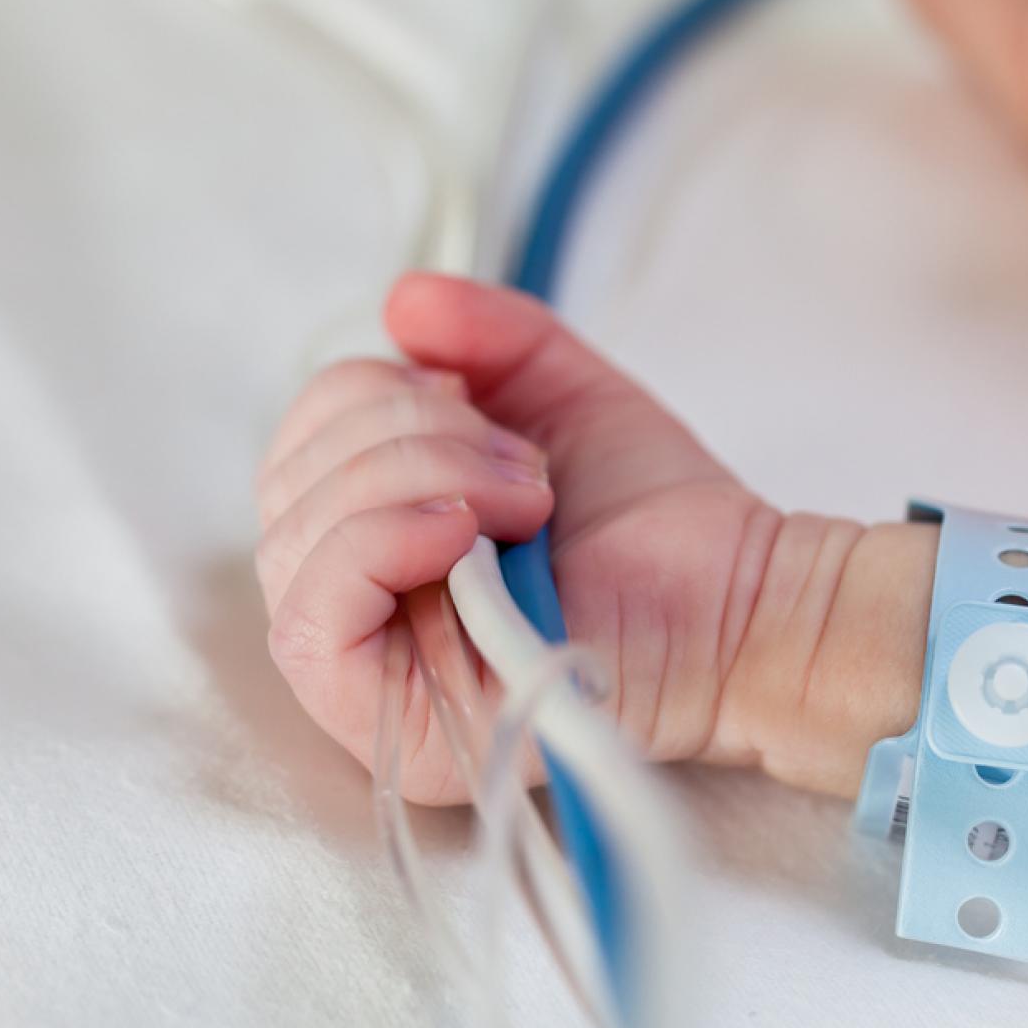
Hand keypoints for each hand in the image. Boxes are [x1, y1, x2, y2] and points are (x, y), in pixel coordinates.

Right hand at [255, 274, 785, 802]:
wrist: (740, 601)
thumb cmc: (658, 521)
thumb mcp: (560, 394)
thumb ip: (485, 335)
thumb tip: (398, 301)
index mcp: (378, 532)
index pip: (298, 446)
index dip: (370, 396)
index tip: (481, 407)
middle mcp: (358, 606)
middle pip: (287, 487)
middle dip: (406, 437)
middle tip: (521, 467)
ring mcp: (367, 678)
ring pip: (295, 542)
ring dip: (413, 481)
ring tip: (524, 501)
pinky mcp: (388, 726)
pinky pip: (310, 620)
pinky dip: (376, 543)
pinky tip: (459, 531)